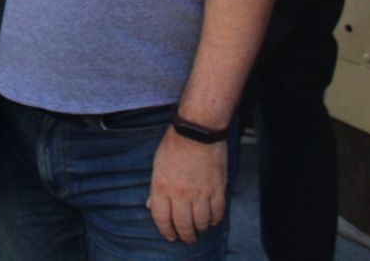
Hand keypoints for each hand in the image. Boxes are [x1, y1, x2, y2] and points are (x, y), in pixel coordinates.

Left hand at [147, 128, 226, 243]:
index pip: (161, 218)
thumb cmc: (175, 144)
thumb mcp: (157, 165)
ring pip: (201, 223)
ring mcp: (200, 193)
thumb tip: (151, 206)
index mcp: (161, 186)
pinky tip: (211, 220)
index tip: (170, 236)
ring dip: (199, 230)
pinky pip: (217, 214)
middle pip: (182, 225)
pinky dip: (214, 220)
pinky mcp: (217, 190)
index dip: (166, 231)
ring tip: (198, 230)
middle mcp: (180, 194)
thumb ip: (155, 188)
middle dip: (184, 236)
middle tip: (187, 238)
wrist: (197, 130)